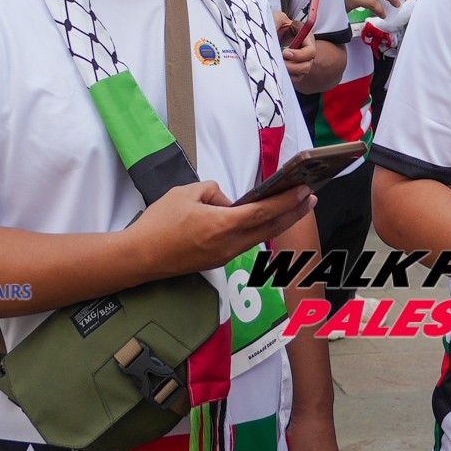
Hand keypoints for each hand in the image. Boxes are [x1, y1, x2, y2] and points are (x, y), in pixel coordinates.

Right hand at [129, 181, 313, 275]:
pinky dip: (260, 230)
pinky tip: (262, 220)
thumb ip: (212, 191)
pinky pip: (245, 242)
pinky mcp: (217, 260)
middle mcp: (229, 245)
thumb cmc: (159, 224)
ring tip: (292, 207)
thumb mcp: (185, 193)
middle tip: (310, 198)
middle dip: (293, 213)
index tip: (304, 190)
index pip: (264, 212)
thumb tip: (225, 201)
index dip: (287, 201)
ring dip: (278, 222)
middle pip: (270, 228)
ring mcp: (224, 256)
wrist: (140, 257)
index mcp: (223, 225)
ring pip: (260, 237)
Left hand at [275, 13, 313, 76]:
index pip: (310, 51)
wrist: (269, 36)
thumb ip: (278, 20)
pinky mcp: (295, 70)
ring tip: (276, 65)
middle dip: (292, 66)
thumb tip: (275, 26)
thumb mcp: (277, 18)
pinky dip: (286, 77)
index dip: (299, 55)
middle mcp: (306, 52)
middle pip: (307, 65)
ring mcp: (302, 62)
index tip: (284, 53)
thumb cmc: (276, 25)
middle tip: (279, 62)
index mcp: (307, 38)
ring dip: (289, 72)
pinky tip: (277, 70)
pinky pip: (295, 79)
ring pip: (301, 73)